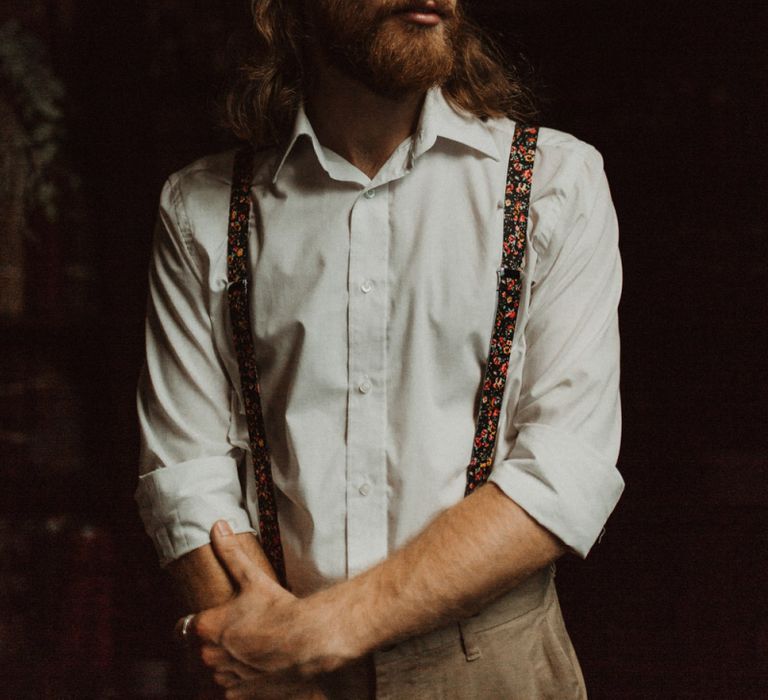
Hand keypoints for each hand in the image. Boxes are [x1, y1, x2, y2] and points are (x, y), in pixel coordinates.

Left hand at [183, 521, 356, 687]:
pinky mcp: (236, 695)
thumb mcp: (252, 577)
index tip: (223, 619)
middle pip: (202, 650)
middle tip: (242, 633)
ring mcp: (222, 678)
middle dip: (217, 643)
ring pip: (215, 671)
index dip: (207, 621)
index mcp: (205, 627)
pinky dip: (238, 682)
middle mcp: (208, 656)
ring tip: (250, 652)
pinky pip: (228, 690)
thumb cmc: (279, 609)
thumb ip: (230, 552)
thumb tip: (217, 526)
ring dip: (226, 664)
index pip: (190, 626)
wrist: (307, 641)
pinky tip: (255, 670)